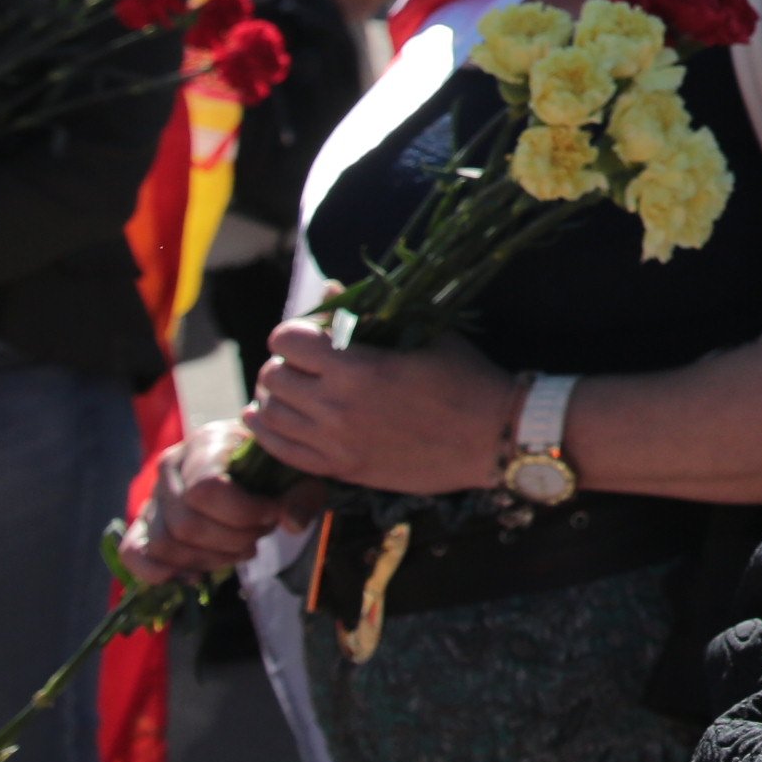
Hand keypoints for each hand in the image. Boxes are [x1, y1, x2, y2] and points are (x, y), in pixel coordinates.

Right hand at [118, 419, 318, 583]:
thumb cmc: (277, 469)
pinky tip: (199, 572)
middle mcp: (171, 465)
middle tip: (260, 534)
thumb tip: (290, 523)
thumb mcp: (299, 475)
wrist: (255, 467)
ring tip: (240, 549)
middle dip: (232, 540)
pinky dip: (163, 572)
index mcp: (207, 442)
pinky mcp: (144, 523)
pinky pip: (134, 554)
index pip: (205, 489)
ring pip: (165, 544)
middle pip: (187, 524)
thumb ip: (301, 496)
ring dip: (209, 559)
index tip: (272, 514)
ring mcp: (153, 496)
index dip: (243, 512)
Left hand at [241, 319, 524, 494]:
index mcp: (358, 368)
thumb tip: (329, 291)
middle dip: (284, 363)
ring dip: (276, 397)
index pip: (287, 341)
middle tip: (304, 362)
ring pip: (270, 416)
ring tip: (292, 390)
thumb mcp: (426, 335)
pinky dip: (271, 433)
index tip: (310, 335)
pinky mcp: (340, 470)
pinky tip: (276, 420)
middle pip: (273, 377)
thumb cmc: (466, 379)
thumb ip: (371, 314)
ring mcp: (335, 443)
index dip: (293, 332)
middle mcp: (337, 407)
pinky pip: (282, 453)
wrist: (491, 438)